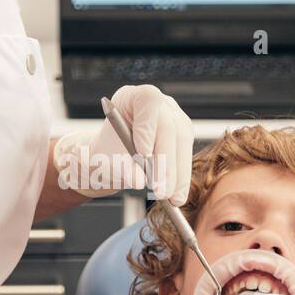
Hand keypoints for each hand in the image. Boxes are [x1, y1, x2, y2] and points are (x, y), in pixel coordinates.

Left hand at [54, 84, 193, 203]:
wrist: (114, 156)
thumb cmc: (108, 152)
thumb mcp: (109, 158)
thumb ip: (122, 166)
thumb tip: (139, 181)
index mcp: (133, 96)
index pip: (148, 104)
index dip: (147, 129)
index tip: (143, 156)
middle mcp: (159, 103)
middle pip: (170, 128)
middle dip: (166, 163)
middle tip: (161, 190)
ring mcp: (175, 117)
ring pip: (182, 143)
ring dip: (178, 174)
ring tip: (171, 198)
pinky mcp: (184, 134)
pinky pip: (186, 154)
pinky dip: (181, 177)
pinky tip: (177, 194)